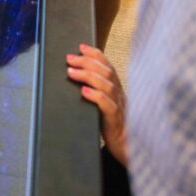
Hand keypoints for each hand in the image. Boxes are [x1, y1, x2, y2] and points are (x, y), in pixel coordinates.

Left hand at [66, 43, 127, 165]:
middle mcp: (119, 94)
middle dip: (87, 62)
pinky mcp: (115, 120)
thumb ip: (96, 91)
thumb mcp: (104, 104)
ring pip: (107, 85)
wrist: (126, 148)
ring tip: (71, 72)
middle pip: (106, 71)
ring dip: (88, 76)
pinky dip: (96, 96)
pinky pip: (107, 105)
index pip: (107, 66)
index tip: (81, 47)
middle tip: (70, 59)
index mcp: (116, 89)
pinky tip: (84, 92)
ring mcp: (119, 106)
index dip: (95, 54)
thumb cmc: (112, 124)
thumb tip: (76, 76)